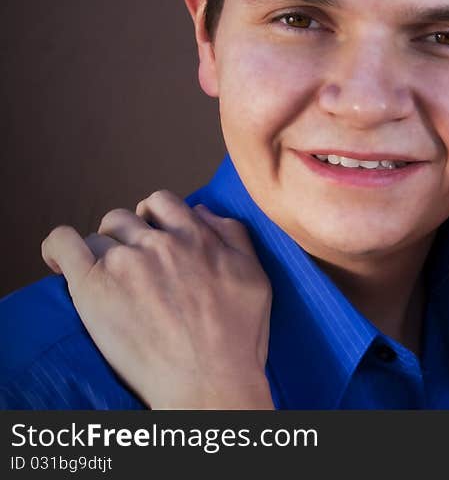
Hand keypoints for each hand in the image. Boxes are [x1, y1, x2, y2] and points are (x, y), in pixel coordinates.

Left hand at [42, 190, 273, 408]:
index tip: (152, 237)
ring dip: (101, 253)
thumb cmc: (237, 338)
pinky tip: (59, 260)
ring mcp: (125, 263)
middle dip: (127, 236)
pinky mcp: (93, 287)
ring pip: (99, 236)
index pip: (162, 202)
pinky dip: (57, 246)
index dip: (154, 217)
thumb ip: (233, 235)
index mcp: (196, 237)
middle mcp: (160, 242)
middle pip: (127, 218)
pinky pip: (63, 245)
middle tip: (132, 268)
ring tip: (106, 281)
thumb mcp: (255, 276)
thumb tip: (202, 211)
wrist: (209, 381)